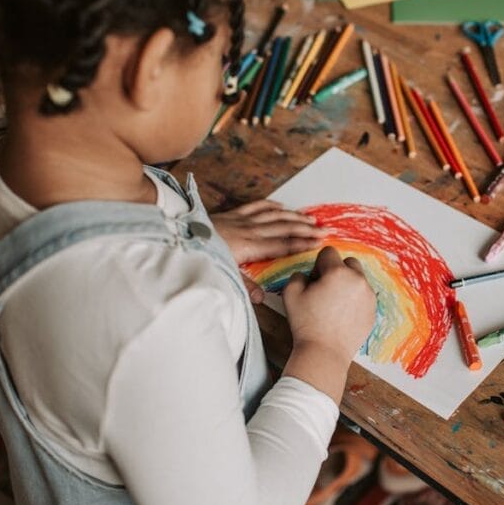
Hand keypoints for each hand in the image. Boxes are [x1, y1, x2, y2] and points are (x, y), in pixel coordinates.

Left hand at [211, 200, 327, 302]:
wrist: (180, 235)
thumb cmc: (202, 255)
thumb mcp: (223, 273)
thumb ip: (244, 285)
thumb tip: (262, 299)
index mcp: (250, 246)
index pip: (282, 244)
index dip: (302, 243)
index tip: (318, 242)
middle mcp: (250, 230)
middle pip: (283, 228)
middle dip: (305, 228)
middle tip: (323, 229)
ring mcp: (242, 219)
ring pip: (274, 215)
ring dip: (294, 216)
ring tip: (310, 218)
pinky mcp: (233, 214)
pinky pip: (257, 206)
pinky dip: (272, 205)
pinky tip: (281, 206)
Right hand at [281, 247, 376, 402]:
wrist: (325, 353)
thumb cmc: (306, 324)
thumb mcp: (290, 294)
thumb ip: (297, 275)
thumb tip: (307, 275)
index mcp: (338, 272)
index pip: (329, 253)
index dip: (318, 265)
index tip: (314, 280)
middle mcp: (357, 280)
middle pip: (348, 263)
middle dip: (336, 271)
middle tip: (325, 290)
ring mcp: (368, 295)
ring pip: (358, 279)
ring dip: (347, 284)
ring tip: (334, 304)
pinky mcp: (373, 310)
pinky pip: (364, 296)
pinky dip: (355, 299)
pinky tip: (342, 314)